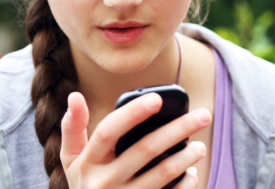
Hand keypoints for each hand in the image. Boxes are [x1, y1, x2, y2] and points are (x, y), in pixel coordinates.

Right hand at [60, 92, 210, 187]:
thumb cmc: (86, 184)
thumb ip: (72, 127)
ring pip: (162, 173)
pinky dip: (185, 184)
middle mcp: (103, 183)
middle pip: (145, 149)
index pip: (108, 130)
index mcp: (87, 162)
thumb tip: (74, 95)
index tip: (157, 99)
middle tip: (203, 115)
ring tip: (199, 146)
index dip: (132, 113)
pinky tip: (191, 172)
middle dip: (178, 129)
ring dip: (186, 157)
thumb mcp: (71, 159)